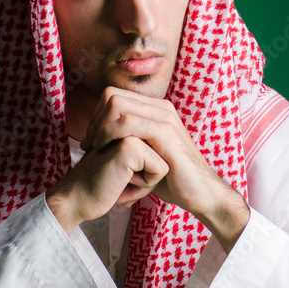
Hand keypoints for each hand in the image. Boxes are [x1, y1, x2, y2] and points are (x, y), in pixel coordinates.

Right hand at [45, 125, 169, 232]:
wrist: (79, 201)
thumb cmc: (104, 185)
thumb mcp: (129, 162)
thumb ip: (146, 150)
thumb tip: (172, 153)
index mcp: (127, 120)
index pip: (160, 147)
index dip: (150, 168)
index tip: (124, 172)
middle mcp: (127, 120)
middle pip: (164, 152)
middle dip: (151, 172)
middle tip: (122, 177)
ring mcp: (128, 130)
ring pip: (163, 161)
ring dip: (147, 179)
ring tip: (121, 180)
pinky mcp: (130, 145)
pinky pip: (159, 170)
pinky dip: (144, 185)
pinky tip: (120, 185)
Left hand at [47, 87, 249, 250]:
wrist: (199, 192)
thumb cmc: (171, 178)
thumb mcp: (145, 155)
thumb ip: (127, 142)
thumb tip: (97, 139)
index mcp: (155, 109)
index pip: (113, 95)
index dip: (96, 115)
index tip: (90, 140)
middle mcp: (160, 107)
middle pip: (112, 95)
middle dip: (94, 119)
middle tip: (89, 145)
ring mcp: (164, 117)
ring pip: (117, 104)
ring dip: (99, 127)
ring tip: (95, 148)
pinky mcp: (165, 131)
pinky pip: (128, 122)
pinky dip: (110, 134)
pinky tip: (105, 150)